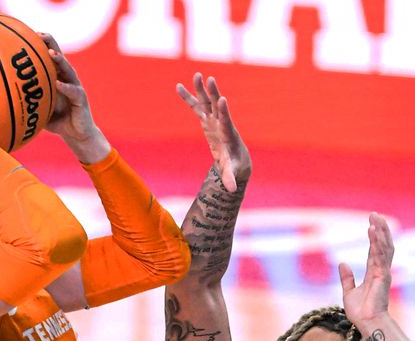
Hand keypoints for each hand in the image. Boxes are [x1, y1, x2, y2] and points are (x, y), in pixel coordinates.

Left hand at [38, 33, 109, 162]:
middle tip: (41, 34)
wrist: (76, 135)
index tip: (30, 33)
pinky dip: (65, 87)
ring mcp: (75, 88)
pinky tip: (58, 84)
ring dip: (60, 61)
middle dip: (51, 44)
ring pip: (69, 71)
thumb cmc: (57, 121)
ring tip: (52, 54)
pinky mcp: (81, 100)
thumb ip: (27, 101)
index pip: (50, 58)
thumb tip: (4, 100)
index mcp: (57, 78)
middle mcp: (67, 79)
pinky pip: (74, 92)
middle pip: (60, 57)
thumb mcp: (39, 109)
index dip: (42, 45)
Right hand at [177, 73, 250, 191]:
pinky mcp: (206, 120)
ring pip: (207, 102)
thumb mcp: (232, 173)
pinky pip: (196, 106)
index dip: (224, 111)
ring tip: (196, 75)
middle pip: (217, 105)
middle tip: (210, 79)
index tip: (222, 99)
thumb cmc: (235, 166)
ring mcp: (214, 119)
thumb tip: (232, 191)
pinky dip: (188, 97)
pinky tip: (178, 86)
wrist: (236, 160)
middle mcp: (222, 123)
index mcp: (229, 134)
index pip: (226, 120)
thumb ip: (231, 179)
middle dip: (213, 93)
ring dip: (200, 89)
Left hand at [338, 213, 393, 329]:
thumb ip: (346, 277)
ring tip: (376, 218)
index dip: (373, 236)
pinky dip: (377, 244)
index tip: (371, 223)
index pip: (374, 250)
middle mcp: (380, 270)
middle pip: (382, 245)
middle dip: (380, 229)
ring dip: (380, 232)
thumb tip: (342, 262)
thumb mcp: (348, 291)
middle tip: (375, 214)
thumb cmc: (360, 311)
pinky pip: (380, 257)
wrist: (366, 323)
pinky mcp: (383, 277)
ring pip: (384, 248)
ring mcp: (383, 272)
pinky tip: (373, 233)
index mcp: (373, 272)